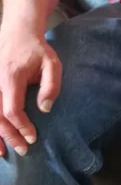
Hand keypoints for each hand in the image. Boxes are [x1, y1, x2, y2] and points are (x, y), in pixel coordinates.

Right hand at [0, 28, 61, 155]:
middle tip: (23, 150)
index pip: (12, 109)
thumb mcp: (52, 64)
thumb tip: (45, 109)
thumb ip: (51, 86)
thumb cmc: (37, 49)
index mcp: (10, 77)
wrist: (17, 32)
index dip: (22, 126)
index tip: (33, 137)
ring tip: (3, 152)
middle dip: (9, 136)